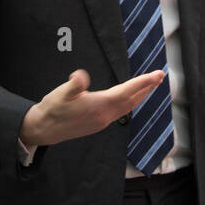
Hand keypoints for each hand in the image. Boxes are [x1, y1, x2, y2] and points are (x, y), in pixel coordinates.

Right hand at [18, 68, 163, 147]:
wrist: (45, 129)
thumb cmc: (53, 109)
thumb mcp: (62, 93)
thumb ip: (74, 85)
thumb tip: (80, 76)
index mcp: (99, 106)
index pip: (127, 92)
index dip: (143, 82)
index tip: (157, 75)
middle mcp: (105, 115)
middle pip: (132, 100)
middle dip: (147, 88)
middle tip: (159, 76)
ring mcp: (103, 121)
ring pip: (128, 107)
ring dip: (140, 95)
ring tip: (150, 86)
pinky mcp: (99, 123)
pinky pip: (121, 111)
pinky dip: (130, 102)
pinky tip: (130, 98)